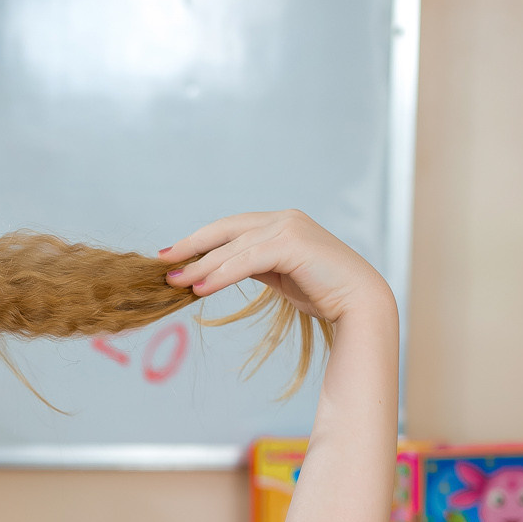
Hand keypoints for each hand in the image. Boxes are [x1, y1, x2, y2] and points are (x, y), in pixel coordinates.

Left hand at [159, 210, 390, 326]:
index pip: (230, 228)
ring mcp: (289, 227)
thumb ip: (254, 265)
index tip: (172, 255)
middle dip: (192, 247)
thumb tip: (218, 272)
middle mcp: (283, 218)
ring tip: (177, 282)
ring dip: (202, 266)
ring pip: (233, 247)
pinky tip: (201, 288)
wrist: (359, 302)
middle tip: (163, 263)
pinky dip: (221, 274)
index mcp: (280, 223)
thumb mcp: (280, 275)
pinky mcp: (292, 244)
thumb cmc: (323, 293)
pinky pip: (246, 260)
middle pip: (225, 231)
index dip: (199, 240)